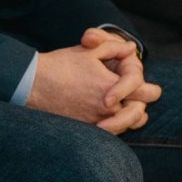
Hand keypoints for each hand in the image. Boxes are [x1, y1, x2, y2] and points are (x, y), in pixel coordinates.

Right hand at [28, 28, 159, 131]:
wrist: (33, 84)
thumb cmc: (60, 65)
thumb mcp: (89, 51)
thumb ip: (113, 48)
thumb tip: (129, 48)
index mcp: (111, 86)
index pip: (142, 91)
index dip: (148, 88)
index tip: (147, 86)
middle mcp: (106, 107)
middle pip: (138, 113)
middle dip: (142, 105)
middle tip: (143, 101)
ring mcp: (96, 120)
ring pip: (125, 126)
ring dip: (131, 118)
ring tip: (134, 112)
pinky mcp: (85, 128)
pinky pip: (109, 134)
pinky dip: (116, 127)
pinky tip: (114, 120)